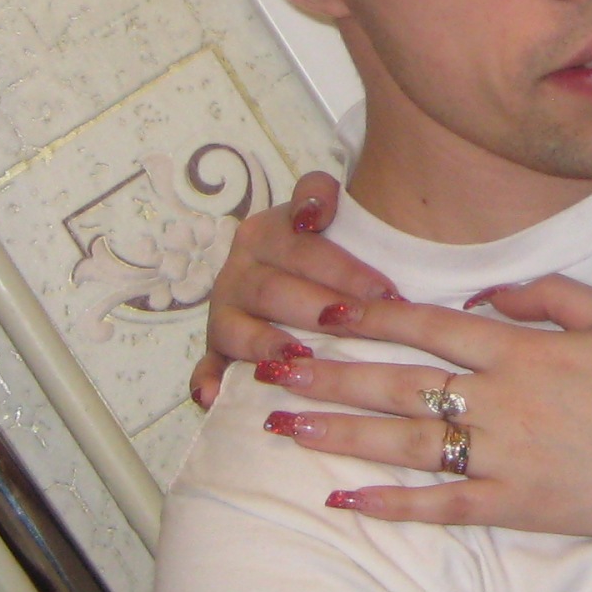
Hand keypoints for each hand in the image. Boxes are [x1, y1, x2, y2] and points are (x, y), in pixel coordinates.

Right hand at [190, 173, 401, 409]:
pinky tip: (213, 397)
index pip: (303, 248)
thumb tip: (313, 211)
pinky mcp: (216, 349)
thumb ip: (318, 194)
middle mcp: (239, 272)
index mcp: (265, 234)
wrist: (294, 271)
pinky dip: (207, 382)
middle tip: (355, 324)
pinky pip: (206, 367)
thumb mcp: (324, 210)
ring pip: (238, 328)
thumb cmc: (322, 247)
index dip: (343, 270)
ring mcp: (224, 312)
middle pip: (273, 289)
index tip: (385, 292)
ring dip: (266, 344)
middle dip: (316, 308)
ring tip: (298, 358)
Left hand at [256, 277, 591, 537]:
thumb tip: (477, 297)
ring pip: (404, 443)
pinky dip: (391, 506)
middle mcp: (498, 401)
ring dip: (340, 433)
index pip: (426, 327)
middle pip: (397, 383)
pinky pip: (441, 506)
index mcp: (519, 350)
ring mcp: (502, 456)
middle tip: (271, 366)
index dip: (369, 318)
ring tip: (283, 425)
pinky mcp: (514, 506)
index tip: (321, 311)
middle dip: (329, 373)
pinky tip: (345, 502)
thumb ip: (539, 295)